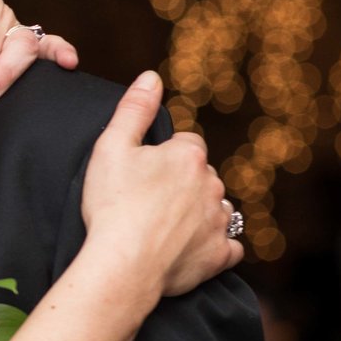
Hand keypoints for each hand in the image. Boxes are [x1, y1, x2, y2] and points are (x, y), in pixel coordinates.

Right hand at [79, 72, 241, 299]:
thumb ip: (133, 109)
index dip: (164, 158)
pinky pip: (230, 247)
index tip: (144, 174)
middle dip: (183, 185)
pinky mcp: (220, 255)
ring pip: (217, 208)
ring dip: (200, 214)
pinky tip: (193, 249)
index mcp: (188, 156)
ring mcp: (219, 221)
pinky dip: (216, 247)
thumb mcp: (110, 147)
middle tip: (149, 202)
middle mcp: (212, 184)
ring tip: (167, 227)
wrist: (122, 264)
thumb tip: (152, 77)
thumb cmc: (112, 205)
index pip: (187, 145)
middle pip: (203, 176)